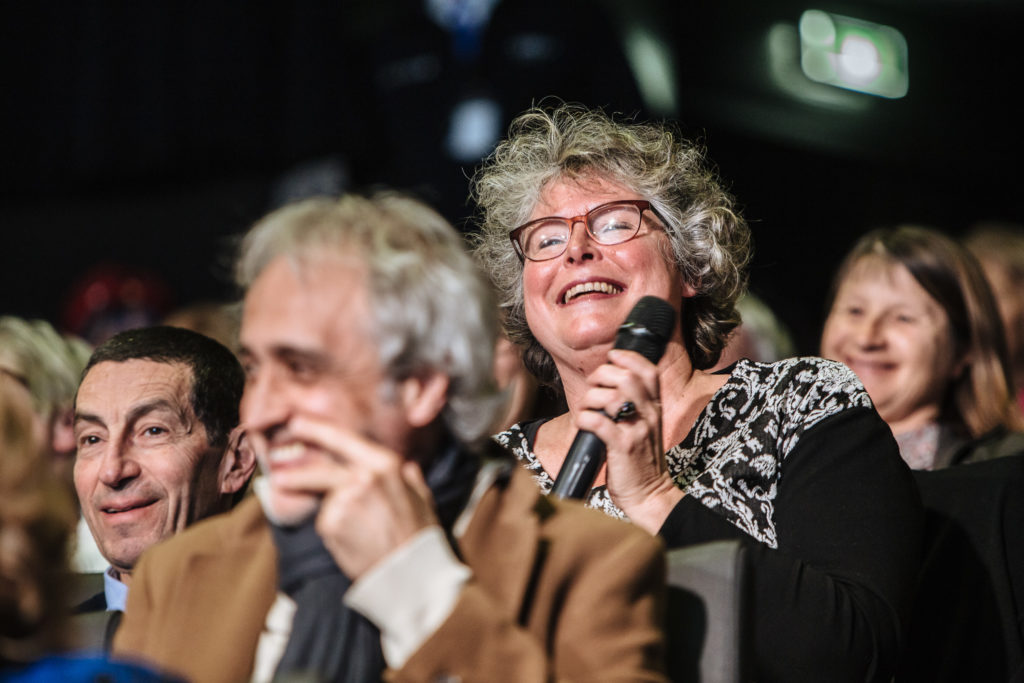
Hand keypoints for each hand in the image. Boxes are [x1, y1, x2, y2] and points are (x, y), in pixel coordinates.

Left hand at [268, 416, 439, 578]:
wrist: (411, 572)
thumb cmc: (418, 535)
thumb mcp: (421, 497)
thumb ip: (410, 478)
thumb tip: (408, 468)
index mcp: (385, 463)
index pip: (342, 438)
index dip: (316, 429)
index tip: (296, 423)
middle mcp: (363, 475)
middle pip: (319, 468)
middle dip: (295, 472)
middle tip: (278, 477)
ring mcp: (344, 498)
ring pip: (324, 498)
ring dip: (328, 511)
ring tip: (352, 530)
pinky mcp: (331, 523)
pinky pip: (325, 521)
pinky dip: (332, 530)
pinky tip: (351, 542)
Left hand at [575, 349, 682, 532]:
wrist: (649, 495)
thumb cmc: (640, 462)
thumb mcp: (644, 428)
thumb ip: (633, 406)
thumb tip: (608, 385)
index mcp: (654, 409)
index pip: (649, 371)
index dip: (628, 357)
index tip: (612, 357)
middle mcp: (648, 416)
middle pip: (627, 378)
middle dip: (603, 375)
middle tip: (593, 386)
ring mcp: (636, 431)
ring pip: (612, 396)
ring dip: (590, 398)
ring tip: (586, 409)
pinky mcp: (622, 447)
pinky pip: (599, 422)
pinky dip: (584, 417)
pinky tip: (582, 423)